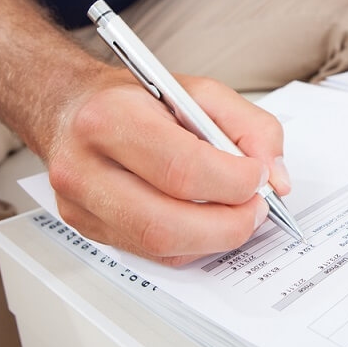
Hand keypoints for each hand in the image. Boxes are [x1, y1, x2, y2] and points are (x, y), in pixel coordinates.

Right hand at [45, 68, 289, 265]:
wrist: (71, 107)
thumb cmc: (136, 98)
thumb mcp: (201, 92)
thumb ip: (251, 127)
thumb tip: (276, 177)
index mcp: (111, 119)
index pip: (182, 169)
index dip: (233, 181)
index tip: (259, 176)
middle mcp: (86, 168)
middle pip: (167, 224)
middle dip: (229, 224)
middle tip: (257, 208)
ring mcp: (82, 206)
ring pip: (161, 248)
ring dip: (215, 238)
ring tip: (238, 213)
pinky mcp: (89, 230)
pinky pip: (154, 254)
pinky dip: (194, 243)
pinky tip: (208, 220)